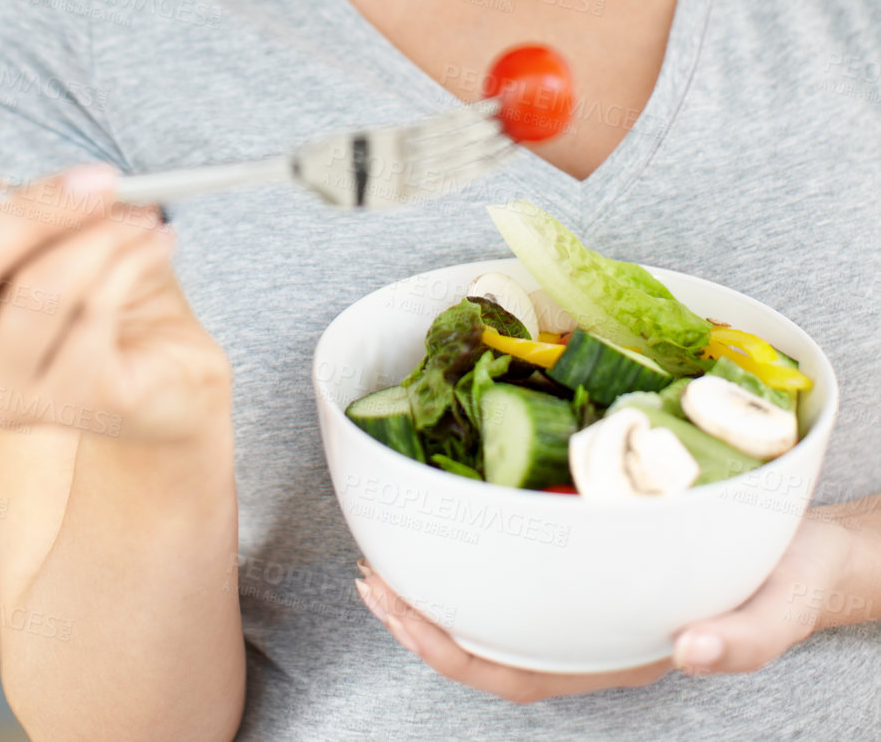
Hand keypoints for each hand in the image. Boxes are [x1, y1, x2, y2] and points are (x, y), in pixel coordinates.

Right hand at [0, 145, 231, 441]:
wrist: (168, 369)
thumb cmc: (90, 297)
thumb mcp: (27, 233)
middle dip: (32, 209)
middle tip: (95, 178)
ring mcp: (7, 399)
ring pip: (36, 291)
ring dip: (97, 233)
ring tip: (138, 212)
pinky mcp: (79, 406)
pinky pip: (96, 311)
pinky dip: (133, 259)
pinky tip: (156, 242)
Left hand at [354, 511, 857, 701]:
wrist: (806, 550)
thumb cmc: (787, 579)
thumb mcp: (779, 608)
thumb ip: (745, 638)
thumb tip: (695, 651)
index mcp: (612, 649)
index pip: (516, 671)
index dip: (451, 650)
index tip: (399, 612)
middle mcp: (584, 624)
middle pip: (484, 639)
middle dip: (417, 616)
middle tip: (367, 573)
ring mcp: (582, 591)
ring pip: (492, 602)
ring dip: (434, 579)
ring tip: (384, 544)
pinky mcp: (587, 546)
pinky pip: (519, 555)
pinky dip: (474, 537)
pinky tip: (449, 503)